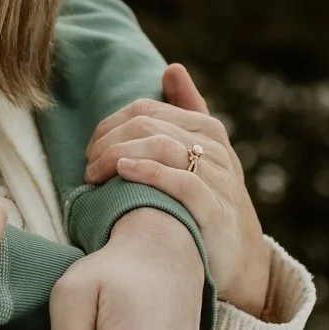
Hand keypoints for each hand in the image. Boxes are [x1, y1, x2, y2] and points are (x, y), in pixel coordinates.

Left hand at [83, 64, 271, 316]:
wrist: (240, 261)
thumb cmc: (210, 203)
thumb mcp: (201, 155)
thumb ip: (186, 112)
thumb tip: (172, 68)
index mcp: (207, 130)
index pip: (147, 108)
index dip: (111, 124)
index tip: (91, 147)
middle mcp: (214, 149)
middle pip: (149, 125)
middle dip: (109, 140)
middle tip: (88, 164)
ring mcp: (218, 179)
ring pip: (163, 146)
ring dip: (118, 155)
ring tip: (94, 173)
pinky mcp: (216, 212)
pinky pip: (182, 182)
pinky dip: (149, 172)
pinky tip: (123, 172)